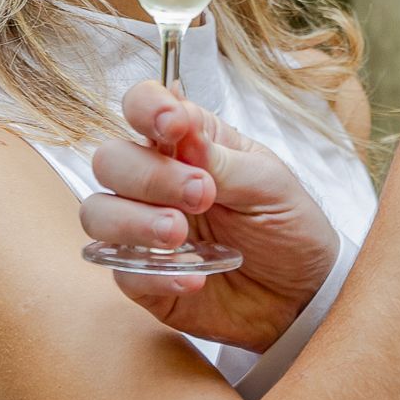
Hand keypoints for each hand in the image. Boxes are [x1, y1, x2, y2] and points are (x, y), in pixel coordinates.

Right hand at [80, 80, 339, 352]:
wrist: (301, 293)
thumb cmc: (287, 225)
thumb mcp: (269, 185)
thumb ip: (223, 160)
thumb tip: (182, 132)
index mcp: (190, 144)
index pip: (143, 106)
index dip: (147, 107)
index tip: (173, 126)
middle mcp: (156, 182)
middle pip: (110, 160)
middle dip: (149, 176)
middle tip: (201, 194)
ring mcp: (143, 230)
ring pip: (98, 213)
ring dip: (134, 222)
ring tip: (180, 236)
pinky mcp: (142, 276)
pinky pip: (121, 270)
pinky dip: (154, 272)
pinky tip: (195, 277)